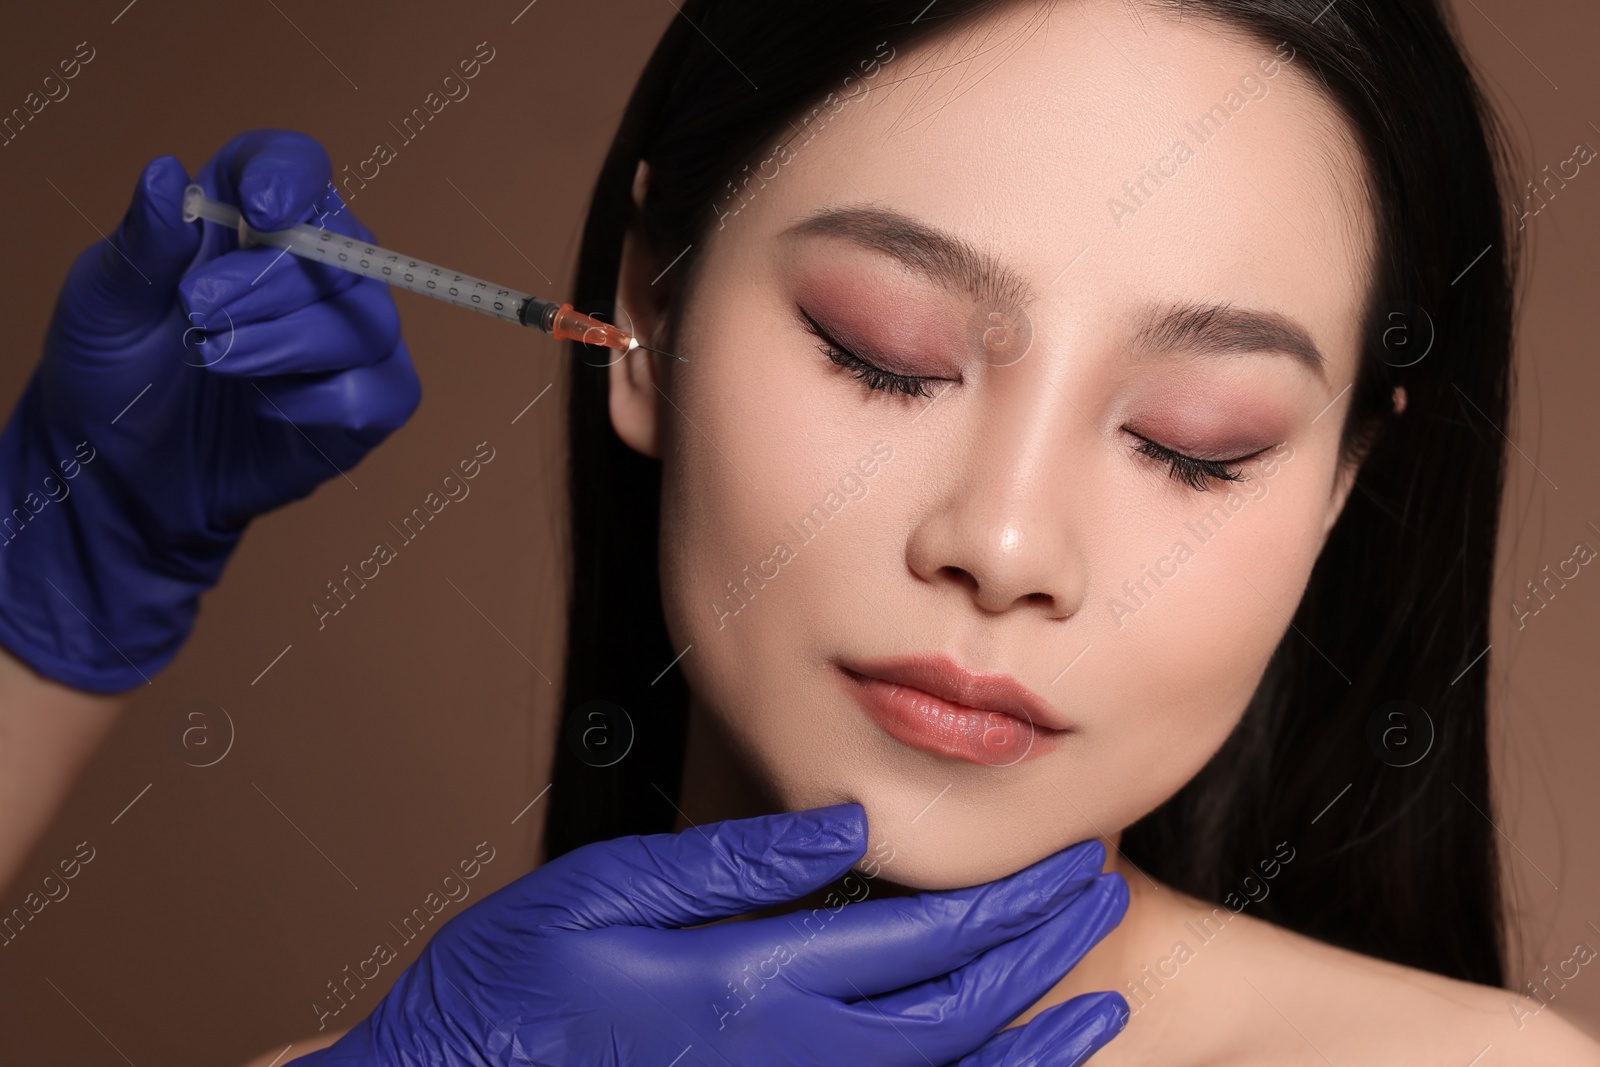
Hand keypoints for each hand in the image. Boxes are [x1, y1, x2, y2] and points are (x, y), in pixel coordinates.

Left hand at [0, 129, 419, 691]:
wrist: (119, 475)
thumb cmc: (113, 373)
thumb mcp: (102, 302)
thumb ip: (142, 243)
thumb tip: (167, 174)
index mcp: (248, 221)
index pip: (298, 168)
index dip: (293, 177)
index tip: (261, 209)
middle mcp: (311, 271)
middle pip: (343, 246)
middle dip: (273, 280)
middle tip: (199, 312)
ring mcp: (345, 341)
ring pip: (367, 321)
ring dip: (291, 341)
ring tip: (218, 361)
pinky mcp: (361, 407)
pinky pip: (383, 391)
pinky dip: (324, 400)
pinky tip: (267, 408)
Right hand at [293, 804, 1128, 1065]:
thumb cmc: (509, 988)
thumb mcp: (601, 892)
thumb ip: (731, 866)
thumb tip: (845, 827)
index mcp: (751, 988)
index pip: (921, 944)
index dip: (1008, 904)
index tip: (1069, 861)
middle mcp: (788, 1063)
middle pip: (956, 1016)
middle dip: (1041, 955)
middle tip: (1102, 895)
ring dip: (1032, 1045)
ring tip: (1102, 1002)